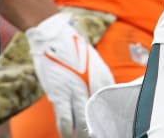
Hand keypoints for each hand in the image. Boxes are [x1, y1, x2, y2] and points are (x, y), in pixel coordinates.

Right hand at [27, 12, 114, 137]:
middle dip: (97, 129)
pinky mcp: (59, 93)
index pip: (110, 104)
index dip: (109, 118)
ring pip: (82, 121)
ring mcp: (76, 90)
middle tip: (98, 134)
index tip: (108, 126)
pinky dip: (67, 129)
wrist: (52, 35)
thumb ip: (98, 79)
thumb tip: (98, 97)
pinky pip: (65, 118)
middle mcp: (93, 85)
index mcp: (103, 77)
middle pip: (98, 115)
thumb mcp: (93, 61)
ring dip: (83, 133)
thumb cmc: (72, 48)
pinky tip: (68, 135)